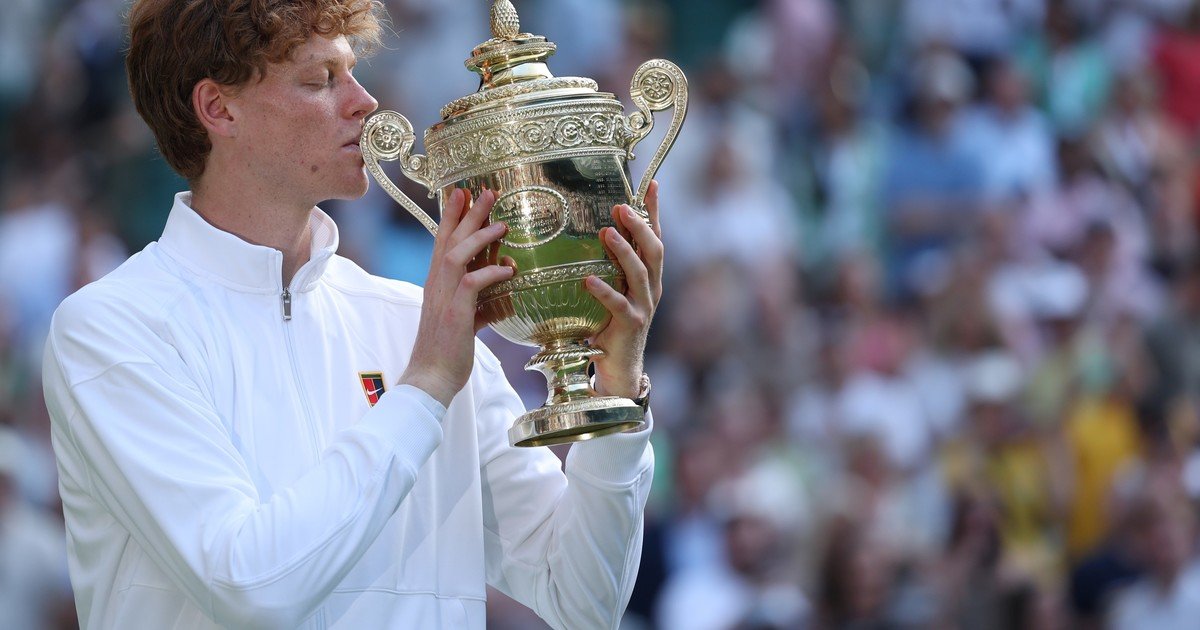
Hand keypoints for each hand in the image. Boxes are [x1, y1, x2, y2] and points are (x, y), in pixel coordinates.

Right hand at [401, 188, 510, 406]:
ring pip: (457, 254)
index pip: (442, 242)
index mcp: (436, 284)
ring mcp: (443, 298)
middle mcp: (436, 285)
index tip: (463, 194)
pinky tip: (508, 269)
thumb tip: (506, 289)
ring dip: (480, 236)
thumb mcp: (467, 320)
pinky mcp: (455, 314)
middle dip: (467, 214)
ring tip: (501, 223)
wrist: (430, 378)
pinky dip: (491, 273)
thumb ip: (483, 301)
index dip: (452, 217)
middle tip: (485, 191)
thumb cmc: (448, 351)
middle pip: (449, 240)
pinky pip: (472, 284)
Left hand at [585, 180, 663, 398]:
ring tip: (607, 232)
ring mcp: (643, 307)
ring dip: (624, 251)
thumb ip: (608, 266)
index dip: (654, 211)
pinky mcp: (630, 326)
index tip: (653, 183)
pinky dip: (604, 291)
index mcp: (649, 277)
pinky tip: (588, 280)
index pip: (655, 237)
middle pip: (654, 250)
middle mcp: (651, 289)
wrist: (619, 369)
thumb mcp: (612, 290)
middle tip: (621, 207)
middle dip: (641, 225)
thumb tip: (592, 232)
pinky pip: (618, 305)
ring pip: (640, 273)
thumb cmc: (610, 326)